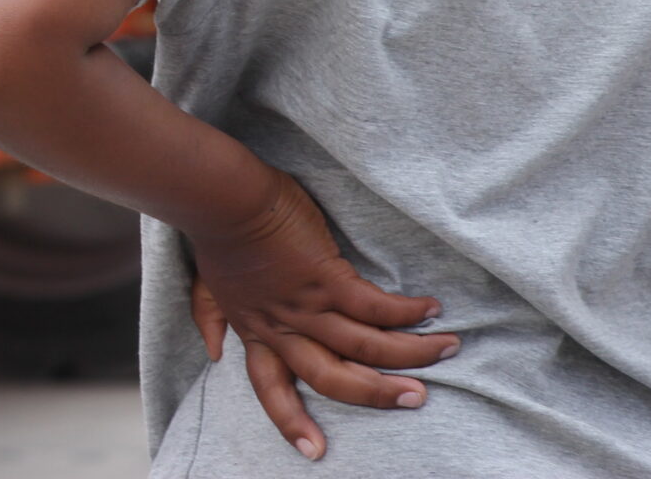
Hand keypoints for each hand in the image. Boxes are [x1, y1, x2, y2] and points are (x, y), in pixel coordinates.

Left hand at [187, 167, 457, 461]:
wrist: (222, 199)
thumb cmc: (215, 233)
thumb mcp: (205, 284)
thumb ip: (210, 316)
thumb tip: (215, 350)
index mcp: (256, 331)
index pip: (271, 389)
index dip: (291, 421)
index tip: (314, 451)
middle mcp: (284, 327)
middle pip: (332, 378)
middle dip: (376, 394)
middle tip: (414, 400)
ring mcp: (307, 305)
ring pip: (365, 346)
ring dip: (409, 353)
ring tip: (445, 351)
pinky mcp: (327, 277)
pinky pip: (375, 306)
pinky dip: (406, 312)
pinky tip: (431, 310)